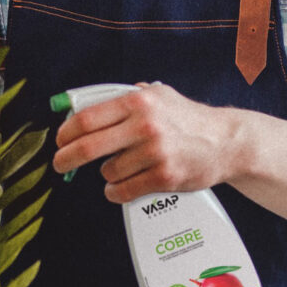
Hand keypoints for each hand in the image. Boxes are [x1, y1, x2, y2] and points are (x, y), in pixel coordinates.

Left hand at [52, 83, 242, 202]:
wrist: (226, 141)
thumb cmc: (187, 119)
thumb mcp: (158, 95)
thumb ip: (125, 97)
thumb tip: (84, 104)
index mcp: (138, 102)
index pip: (87, 118)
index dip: (65, 132)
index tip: (60, 140)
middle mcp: (145, 126)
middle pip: (88, 147)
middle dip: (66, 159)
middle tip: (60, 164)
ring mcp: (155, 153)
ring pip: (108, 172)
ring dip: (106, 174)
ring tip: (119, 169)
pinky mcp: (164, 177)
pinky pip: (124, 191)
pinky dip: (116, 192)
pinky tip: (120, 187)